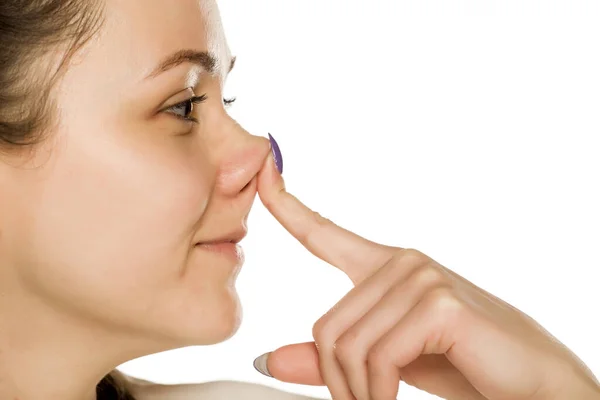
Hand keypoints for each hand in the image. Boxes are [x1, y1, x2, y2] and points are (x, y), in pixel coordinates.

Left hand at [256, 154, 599, 399]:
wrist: (536, 387)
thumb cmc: (465, 366)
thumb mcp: (386, 363)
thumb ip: (333, 358)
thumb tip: (271, 359)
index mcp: (386, 268)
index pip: (324, 232)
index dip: (286, 203)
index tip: (263, 170)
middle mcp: (402, 262)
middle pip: (326, 327)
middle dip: (340, 381)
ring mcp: (421, 276)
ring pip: (346, 346)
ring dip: (359, 392)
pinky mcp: (439, 301)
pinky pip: (378, 357)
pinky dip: (378, 393)